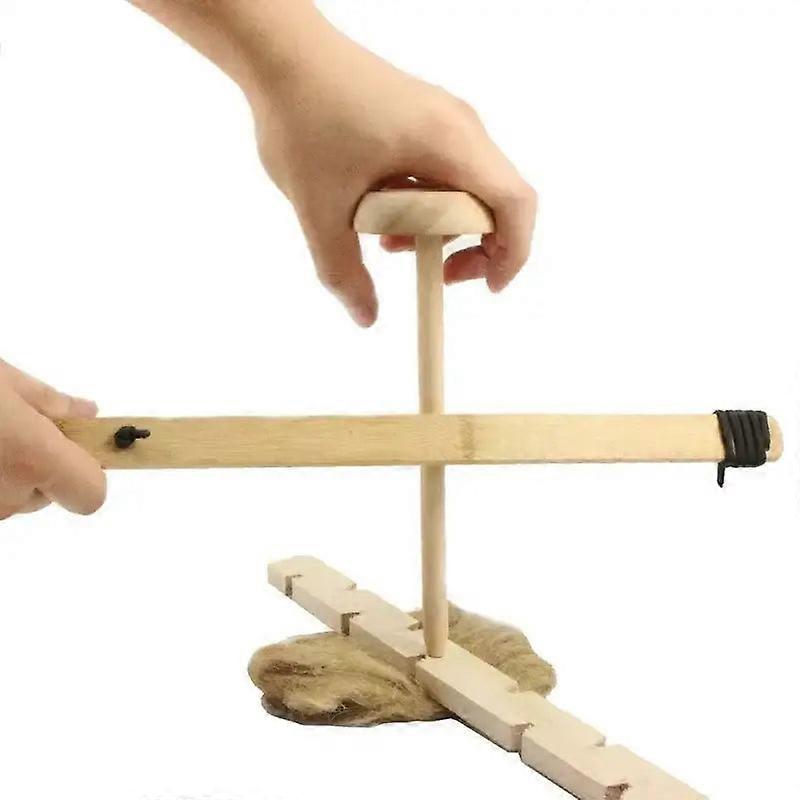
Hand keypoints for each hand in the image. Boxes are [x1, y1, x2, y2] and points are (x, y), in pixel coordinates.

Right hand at [0, 360, 105, 520]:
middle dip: (38, 465)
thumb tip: (85, 412)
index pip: (91, 494)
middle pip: (45, 494)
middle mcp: (6, 495)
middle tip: (16, 429)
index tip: (75, 444)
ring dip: (6, 470)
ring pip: (9, 495)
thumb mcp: (3, 380)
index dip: (88, 472)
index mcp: (34, 458)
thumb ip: (49, 402)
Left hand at [249, 21, 537, 326]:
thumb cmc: (302, 118)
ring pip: (470, 187)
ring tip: (394, 247)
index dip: (512, 253)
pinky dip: (428, 204)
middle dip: (476, 246)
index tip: (485, 287)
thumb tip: (366, 317)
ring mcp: (444, 118)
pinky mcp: (424, 118)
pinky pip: (446, 170)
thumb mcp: (319, 210)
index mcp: (447, 143)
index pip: (513, 203)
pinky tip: (382, 215)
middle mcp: (458, 126)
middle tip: (437, 274)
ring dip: (444, 227)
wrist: (279, 51)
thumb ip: (343, 271)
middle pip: (498, 199)